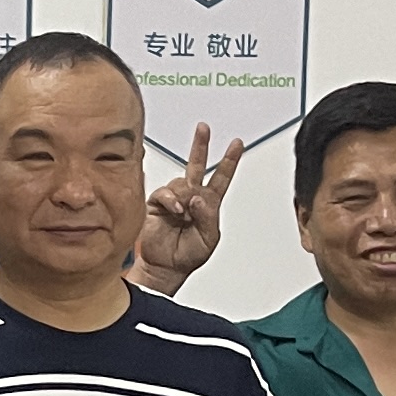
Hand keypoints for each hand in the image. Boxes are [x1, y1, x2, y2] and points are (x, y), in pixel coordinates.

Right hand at [135, 123, 246, 289]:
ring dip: (184, 196)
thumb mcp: (208, 238)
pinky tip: (175, 211)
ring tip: (183, 215)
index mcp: (208, 203)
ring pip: (180, 181)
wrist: (166, 267)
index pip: (221, 177)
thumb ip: (207, 216)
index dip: (229, 160)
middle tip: (203, 128)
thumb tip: (198, 196)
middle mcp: (191, 196)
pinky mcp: (157, 204)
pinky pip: (164, 193)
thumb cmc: (188, 255)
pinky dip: (170, 200)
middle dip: (200, 145)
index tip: (237, 144)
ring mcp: (175, 199)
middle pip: (197, 165)